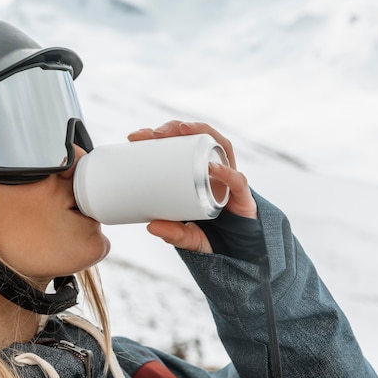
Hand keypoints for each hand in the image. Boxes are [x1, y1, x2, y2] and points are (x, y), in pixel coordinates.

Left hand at [127, 121, 257, 252]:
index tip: (134, 137)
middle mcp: (212, 168)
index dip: (156, 136)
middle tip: (155, 133)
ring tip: (183, 130)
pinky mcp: (242, 194)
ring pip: (218, 144)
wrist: (239, 249)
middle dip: (175, 128)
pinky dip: (226, 172)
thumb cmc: (209, 233)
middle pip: (195, 138)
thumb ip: (173, 232)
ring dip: (201, 132)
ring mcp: (228, 177)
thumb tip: (151, 227)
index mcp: (194, 172)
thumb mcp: (186, 234)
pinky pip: (236, 180)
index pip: (176, 145)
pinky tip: (212, 168)